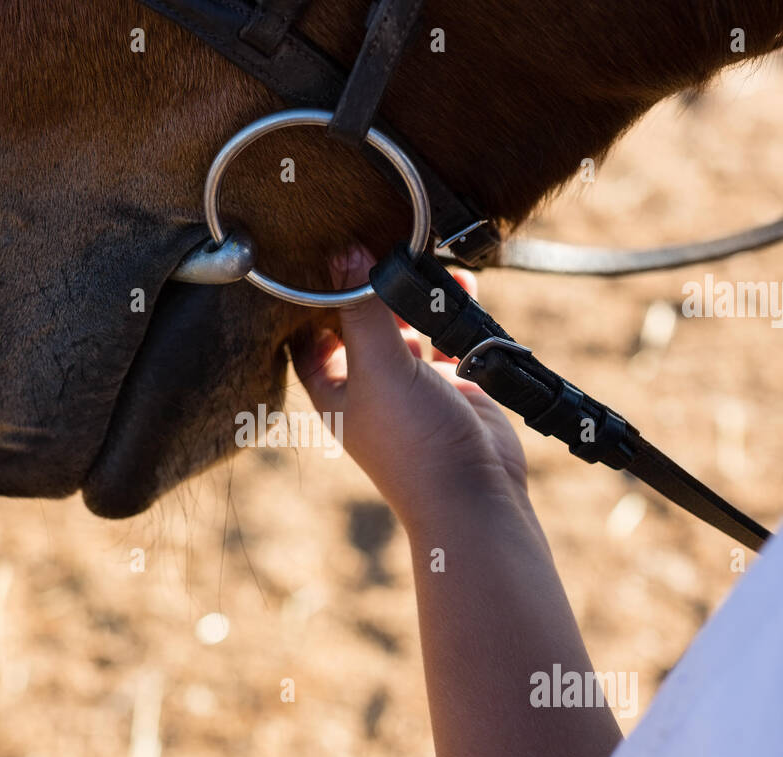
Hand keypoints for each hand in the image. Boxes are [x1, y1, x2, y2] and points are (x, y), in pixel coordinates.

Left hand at [290, 247, 533, 532]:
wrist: (475, 491)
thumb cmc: (412, 442)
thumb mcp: (379, 367)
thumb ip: (362, 309)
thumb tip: (344, 252)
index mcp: (333, 389)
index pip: (306, 336)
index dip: (308, 299)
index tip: (320, 254)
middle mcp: (368, 386)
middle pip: (359, 323)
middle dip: (369, 286)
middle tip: (378, 239)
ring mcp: (411, 385)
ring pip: (405, 325)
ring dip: (413, 294)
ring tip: (423, 257)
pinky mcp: (451, 384)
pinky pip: (447, 336)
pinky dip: (452, 312)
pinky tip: (461, 287)